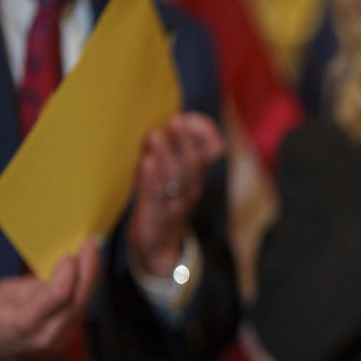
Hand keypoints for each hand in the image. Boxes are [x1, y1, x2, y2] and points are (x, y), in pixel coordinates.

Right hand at [0, 239, 100, 360]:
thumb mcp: (6, 290)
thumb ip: (38, 282)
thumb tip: (66, 264)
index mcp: (24, 322)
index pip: (59, 295)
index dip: (69, 271)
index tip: (71, 251)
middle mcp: (45, 336)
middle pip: (78, 300)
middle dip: (88, 270)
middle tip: (90, 245)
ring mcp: (57, 342)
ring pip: (82, 304)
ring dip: (89, 278)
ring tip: (89, 254)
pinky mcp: (64, 340)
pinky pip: (79, 310)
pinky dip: (83, 289)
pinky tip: (84, 272)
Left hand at [126, 112, 224, 274]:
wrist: (157, 245)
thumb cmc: (160, 200)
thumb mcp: (171, 172)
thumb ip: (170, 147)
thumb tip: (162, 115)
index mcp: (196, 174)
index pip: (214, 150)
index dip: (206, 132)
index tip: (189, 117)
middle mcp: (190, 187)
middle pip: (195, 162)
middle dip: (186, 139)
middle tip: (175, 119)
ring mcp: (175, 202)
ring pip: (177, 178)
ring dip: (166, 154)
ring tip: (154, 135)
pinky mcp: (156, 216)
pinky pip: (157, 196)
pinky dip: (152, 179)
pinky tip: (145, 163)